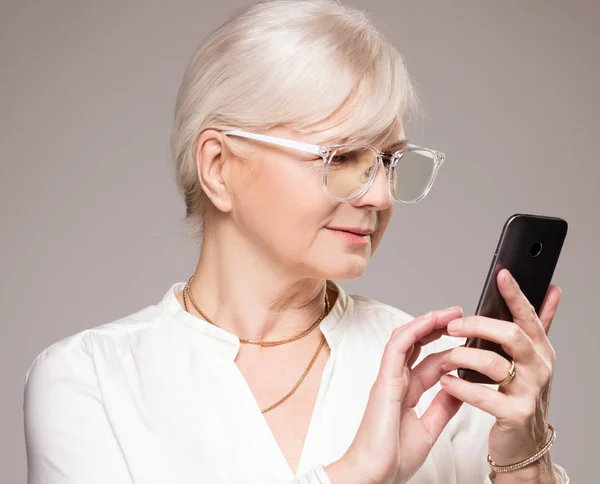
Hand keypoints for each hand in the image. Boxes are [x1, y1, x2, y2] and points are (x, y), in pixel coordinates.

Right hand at [326, 306, 464, 483]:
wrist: (373, 474)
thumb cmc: (392, 457)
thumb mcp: (428, 429)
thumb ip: (443, 407)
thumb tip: (460, 388)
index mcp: (406, 391)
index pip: (429, 361)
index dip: (447, 348)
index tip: (468, 338)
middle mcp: (396, 380)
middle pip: (416, 344)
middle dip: (437, 327)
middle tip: (459, 315)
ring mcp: (388, 379)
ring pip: (405, 339)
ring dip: (426, 323)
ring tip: (449, 313)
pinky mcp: (384, 382)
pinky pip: (396, 349)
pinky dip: (412, 332)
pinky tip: (429, 322)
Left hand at [440, 268, 560, 471]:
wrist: (525, 443)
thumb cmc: (521, 394)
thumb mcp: (533, 358)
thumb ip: (539, 324)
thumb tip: (551, 290)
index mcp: (540, 349)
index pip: (528, 315)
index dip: (515, 294)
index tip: (501, 274)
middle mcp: (539, 367)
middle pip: (510, 335)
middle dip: (478, 325)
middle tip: (452, 325)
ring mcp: (529, 391)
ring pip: (494, 363)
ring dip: (462, 357)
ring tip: (444, 358)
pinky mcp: (515, 414)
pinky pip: (484, 396)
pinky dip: (461, 387)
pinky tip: (446, 382)